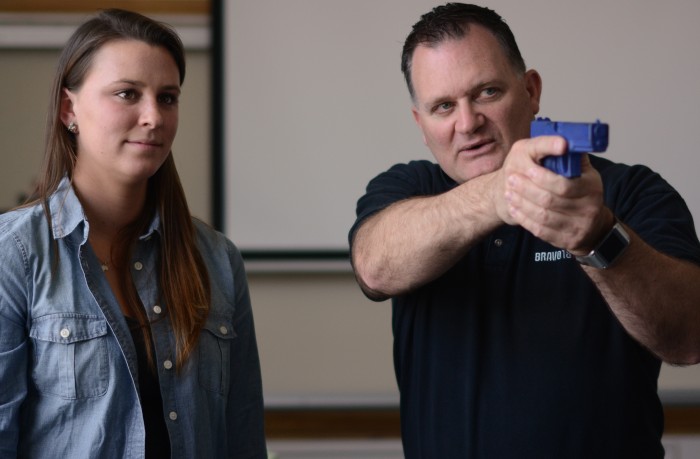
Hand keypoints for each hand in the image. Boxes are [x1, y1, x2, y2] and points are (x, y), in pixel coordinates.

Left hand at [500, 135, 612, 252]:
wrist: (590, 226)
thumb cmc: (580, 192)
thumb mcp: (584, 172)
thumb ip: (572, 157)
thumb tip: (563, 138)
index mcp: (592, 188)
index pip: (564, 184)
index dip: (543, 177)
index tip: (527, 168)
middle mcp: (588, 209)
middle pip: (549, 200)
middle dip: (526, 189)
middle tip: (511, 178)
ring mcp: (577, 227)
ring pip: (542, 216)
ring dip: (522, 203)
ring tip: (509, 192)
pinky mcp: (565, 240)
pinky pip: (540, 230)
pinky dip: (524, 218)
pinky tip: (514, 208)